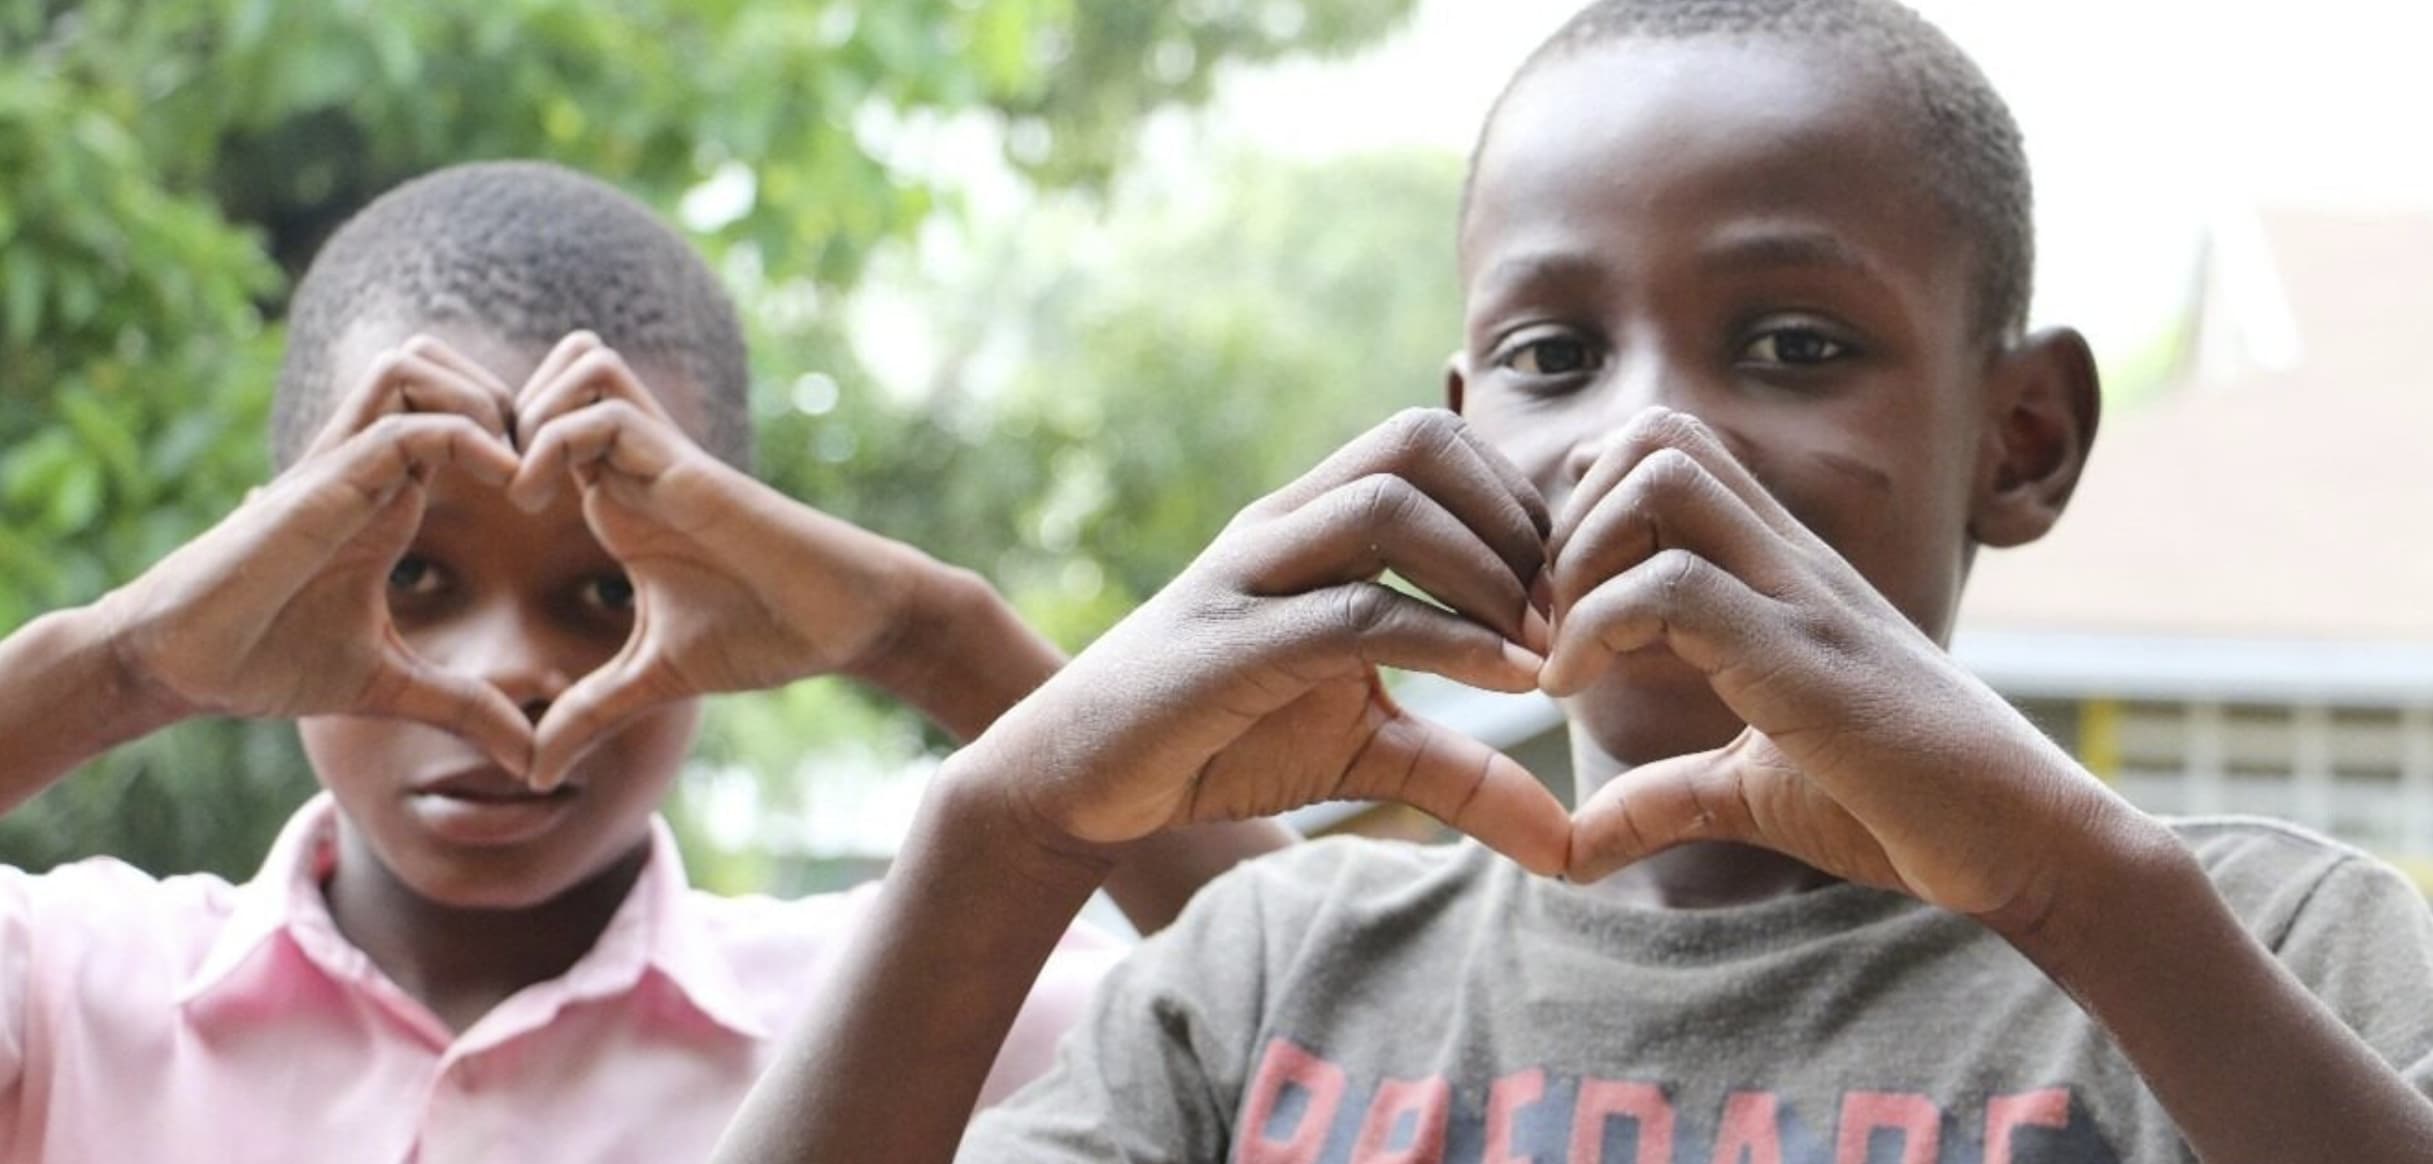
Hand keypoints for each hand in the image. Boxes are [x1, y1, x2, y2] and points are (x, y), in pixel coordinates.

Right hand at [94, 336, 532, 771]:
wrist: (176, 665)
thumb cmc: (265, 660)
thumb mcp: (390, 686)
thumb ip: (464, 706)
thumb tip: (531, 756)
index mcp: (387, 496)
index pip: (455, 415)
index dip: (515, 432)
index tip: (562, 492)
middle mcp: (365, 467)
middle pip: (435, 364)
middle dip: (505, 392)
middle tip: (548, 461)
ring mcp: (339, 466)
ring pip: (413, 366)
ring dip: (481, 398)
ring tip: (524, 467)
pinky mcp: (321, 483)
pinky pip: (402, 424)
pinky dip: (463, 436)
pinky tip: (507, 487)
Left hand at [507, 333, 919, 787]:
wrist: (846, 620)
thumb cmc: (768, 634)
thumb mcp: (655, 678)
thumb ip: (592, 711)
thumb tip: (535, 770)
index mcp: (619, 500)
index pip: (542, 423)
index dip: (493, 446)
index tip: (462, 509)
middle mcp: (636, 465)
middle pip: (556, 368)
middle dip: (503, 407)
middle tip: (476, 479)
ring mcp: (664, 458)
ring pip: (581, 363)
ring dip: (533, 412)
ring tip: (513, 486)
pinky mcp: (689, 467)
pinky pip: (605, 414)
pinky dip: (556, 443)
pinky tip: (539, 502)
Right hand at [979, 409, 1574, 876]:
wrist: (1077, 777)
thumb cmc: (1220, 741)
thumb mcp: (1365, 752)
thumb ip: (1464, 774)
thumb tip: (1567, 843)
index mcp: (1314, 522)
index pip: (1435, 445)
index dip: (1520, 505)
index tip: (1568, 597)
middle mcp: (1283, 525)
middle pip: (1419, 442)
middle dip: (1513, 518)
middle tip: (1566, 615)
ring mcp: (1251, 574)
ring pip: (1390, 504)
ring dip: (1488, 570)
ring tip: (1540, 652)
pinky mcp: (1230, 643)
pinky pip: (1354, 609)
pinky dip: (1446, 639)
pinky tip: (1506, 684)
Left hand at [1546, 408, 2134, 924]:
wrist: (2029, 843)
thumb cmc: (1909, 810)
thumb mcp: (1755, 791)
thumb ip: (1667, 796)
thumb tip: (1577, 846)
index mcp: (1783, 571)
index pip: (1674, 453)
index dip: (1587, 511)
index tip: (1557, 613)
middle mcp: (1791, 560)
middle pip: (1659, 432)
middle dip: (1572, 515)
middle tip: (1549, 623)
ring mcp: (1802, 597)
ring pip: (1661, 478)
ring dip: (1581, 558)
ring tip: (1565, 655)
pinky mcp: (1804, 657)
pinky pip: (1674, 586)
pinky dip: (1598, 627)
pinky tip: (1577, 692)